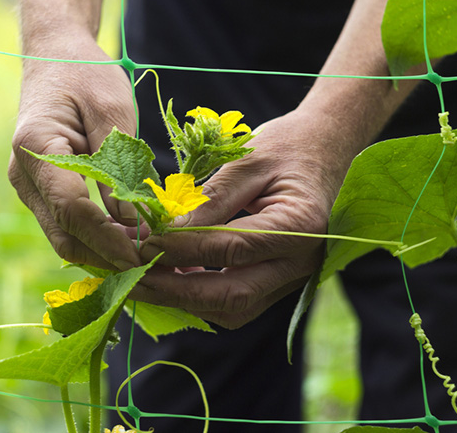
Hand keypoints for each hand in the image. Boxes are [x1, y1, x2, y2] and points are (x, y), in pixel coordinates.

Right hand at [8, 32, 141, 270]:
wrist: (54, 55)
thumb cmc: (85, 73)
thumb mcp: (112, 108)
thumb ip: (119, 165)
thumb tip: (131, 222)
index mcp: (35, 147)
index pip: (71, 208)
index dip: (106, 237)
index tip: (141, 254)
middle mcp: (24, 174)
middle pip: (63, 235)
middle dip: (106, 257)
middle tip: (151, 266)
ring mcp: (29, 186)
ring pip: (64, 237)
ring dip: (103, 254)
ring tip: (146, 258)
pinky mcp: (42, 191)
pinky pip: (67, 225)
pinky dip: (96, 239)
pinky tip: (129, 242)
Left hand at [133, 109, 344, 328]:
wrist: (326, 149)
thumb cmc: (288, 146)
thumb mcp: (247, 161)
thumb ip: (209, 200)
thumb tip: (162, 233)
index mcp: (301, 226)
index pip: (232, 248)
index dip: (182, 249)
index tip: (140, 243)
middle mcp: (302, 262)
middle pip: (232, 295)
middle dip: (175, 290)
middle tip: (130, 276)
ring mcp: (293, 278)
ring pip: (233, 309)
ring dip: (183, 300)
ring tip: (141, 279)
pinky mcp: (279, 282)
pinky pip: (237, 302)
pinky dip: (200, 296)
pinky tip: (169, 277)